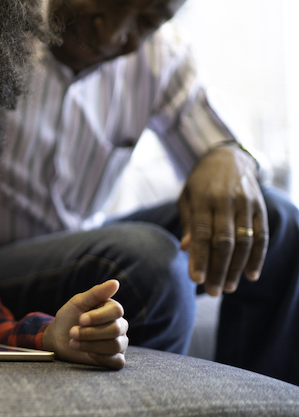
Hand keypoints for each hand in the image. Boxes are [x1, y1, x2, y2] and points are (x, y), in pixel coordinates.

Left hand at [42, 280, 127, 369]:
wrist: (59, 338)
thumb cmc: (69, 317)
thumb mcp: (78, 302)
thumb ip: (96, 293)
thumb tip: (115, 282)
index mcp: (112, 309)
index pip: (116, 311)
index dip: (98, 316)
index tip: (80, 319)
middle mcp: (120, 325)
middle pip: (115, 329)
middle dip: (90, 332)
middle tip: (72, 332)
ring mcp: (120, 342)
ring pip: (115, 345)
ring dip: (91, 344)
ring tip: (73, 343)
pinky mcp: (115, 359)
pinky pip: (118, 361)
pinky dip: (102, 358)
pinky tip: (89, 354)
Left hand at [178, 144, 267, 295]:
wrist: (228, 157)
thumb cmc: (201, 182)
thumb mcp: (187, 197)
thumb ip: (189, 223)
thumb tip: (188, 250)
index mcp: (203, 199)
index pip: (202, 234)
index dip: (200, 258)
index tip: (197, 280)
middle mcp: (226, 201)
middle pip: (224, 241)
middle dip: (219, 269)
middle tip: (213, 291)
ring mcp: (246, 204)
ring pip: (244, 241)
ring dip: (237, 268)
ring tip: (228, 287)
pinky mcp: (260, 208)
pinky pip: (261, 236)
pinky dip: (258, 257)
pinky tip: (250, 275)